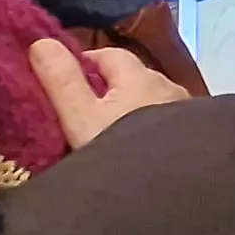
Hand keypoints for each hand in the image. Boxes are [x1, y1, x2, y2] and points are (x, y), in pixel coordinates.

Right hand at [27, 38, 187, 148]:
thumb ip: (62, 80)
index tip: (59, 80)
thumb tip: (41, 42)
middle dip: (106, 88)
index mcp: (142, 77)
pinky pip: (161, 124)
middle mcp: (169, 88)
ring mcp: (185, 113)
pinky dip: (144, 128)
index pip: (109, 55)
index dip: (82, 63)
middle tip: (77, 110)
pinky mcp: (192, 136)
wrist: (172, 192)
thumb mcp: (80, 118)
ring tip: (102, 131)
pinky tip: (132, 147)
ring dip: (127, 109)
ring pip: (148, 101)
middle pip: (131, 77)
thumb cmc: (121, 152)